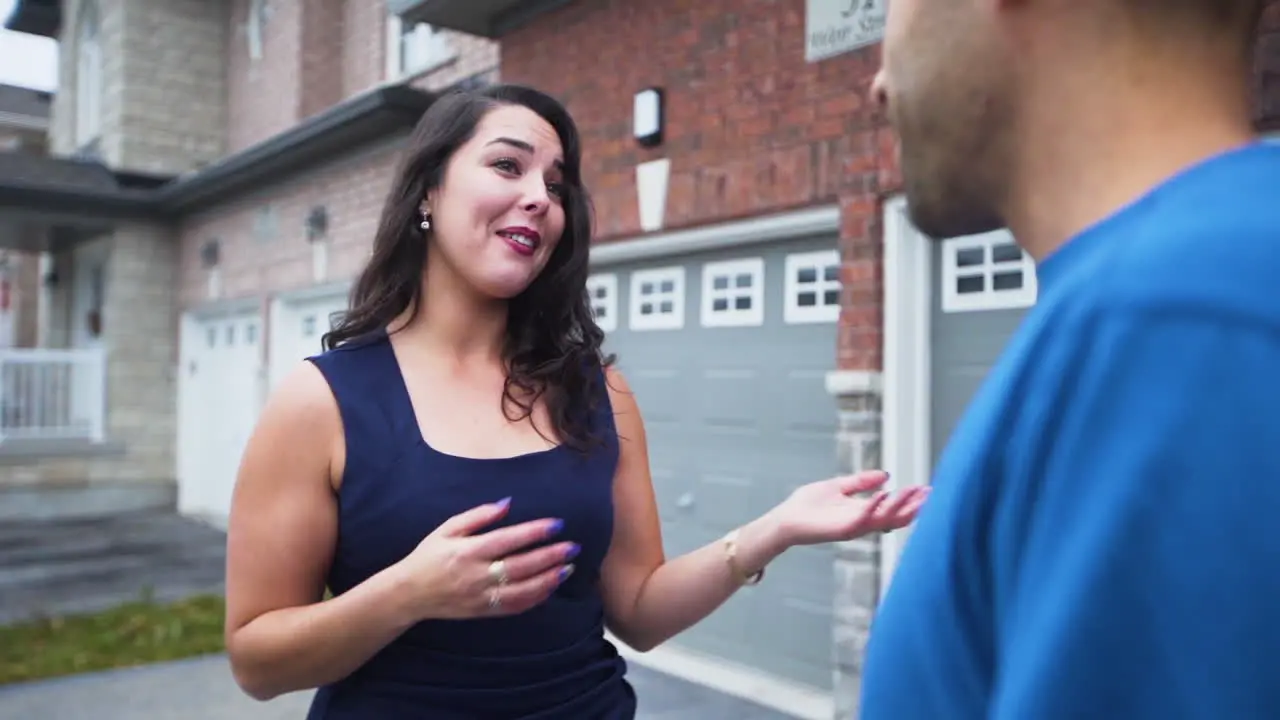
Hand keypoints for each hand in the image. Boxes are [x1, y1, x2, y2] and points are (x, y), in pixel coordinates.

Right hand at [393, 498, 577, 620]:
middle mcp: (476, 575)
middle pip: (521, 566)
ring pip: (522, 591)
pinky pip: (514, 607)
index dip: (534, 532)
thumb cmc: (428, 556)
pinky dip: (535, 598)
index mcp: (468, 551)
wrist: (409, 594)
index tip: (557, 524)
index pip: (508, 540)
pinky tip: (550, 587)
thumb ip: (478, 516)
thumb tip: (507, 503)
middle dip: (550, 556)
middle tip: (573, 547)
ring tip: (568, 568)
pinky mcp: (483, 611)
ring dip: (548, 580)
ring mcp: (481, 596)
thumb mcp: (447, 529)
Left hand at [770, 471, 928, 546]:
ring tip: (916, 493)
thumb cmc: (808, 505)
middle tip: (932, 495)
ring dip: (901, 506)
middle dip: (914, 506)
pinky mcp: (841, 530)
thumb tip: (886, 475)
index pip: (893, 507)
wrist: (785, 520)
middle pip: (895, 516)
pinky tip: (884, 494)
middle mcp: (863, 521)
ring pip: (884, 519)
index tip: (928, 489)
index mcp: (863, 511)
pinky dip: (874, 507)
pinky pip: (862, 519)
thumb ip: (860, 481)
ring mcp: (854, 527)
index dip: (910, 499)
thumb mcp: (838, 486)